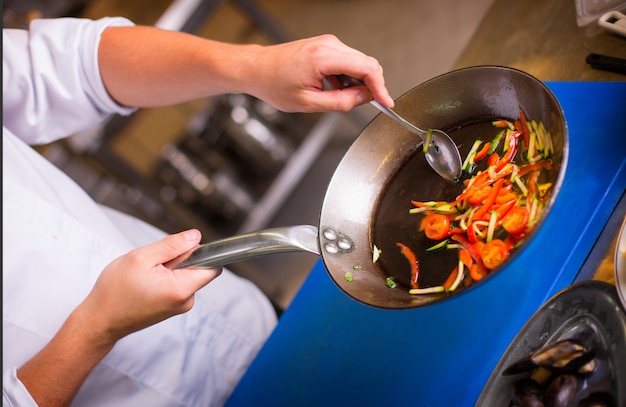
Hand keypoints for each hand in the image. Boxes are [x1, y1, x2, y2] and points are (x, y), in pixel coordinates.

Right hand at [78, 229, 220, 341]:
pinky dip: (164, 278)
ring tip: (145, 274)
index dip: (200, 251)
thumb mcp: (141, 258)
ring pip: (185, 275)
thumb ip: (172, 245)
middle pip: (198, 269)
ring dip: (169, 268)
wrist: (98, 321)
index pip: (213, 266)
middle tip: (153, 262)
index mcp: (181, 289)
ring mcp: (179, 306)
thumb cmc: (114, 292)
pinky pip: (176, 285)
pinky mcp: (171, 308)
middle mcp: (185, 301)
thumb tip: (195, 236)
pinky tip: (145, 282)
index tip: (180, 248)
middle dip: (179, 258)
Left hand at [99, 26, 392, 112]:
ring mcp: (327, 43)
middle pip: (366, 63)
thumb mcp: (308, 103)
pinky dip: (345, 78)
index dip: (380, 87)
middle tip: (363, 105)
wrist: (255, 69)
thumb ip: (340, 102)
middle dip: (369, 86)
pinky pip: (346, 62)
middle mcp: (329, 45)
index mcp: (325, 58)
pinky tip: (331, 89)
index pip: (367, 68)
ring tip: (335, 98)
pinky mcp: (324, 46)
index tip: (386, 102)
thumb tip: (364, 99)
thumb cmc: (274, 85)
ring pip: (357, 63)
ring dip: (355, 83)